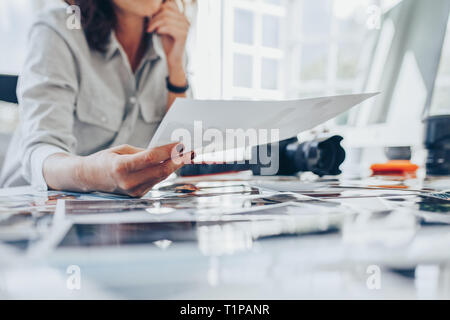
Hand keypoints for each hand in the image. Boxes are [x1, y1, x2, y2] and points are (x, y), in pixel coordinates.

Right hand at [44, 143, 194, 197]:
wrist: (89, 178)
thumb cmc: (106, 160)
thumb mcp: (122, 150)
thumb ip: (143, 152)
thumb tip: (166, 152)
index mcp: (121, 167)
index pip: (150, 158)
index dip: (168, 151)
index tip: (180, 143)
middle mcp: (128, 182)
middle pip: (160, 171)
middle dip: (178, 161)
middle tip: (190, 152)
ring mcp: (133, 191)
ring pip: (160, 177)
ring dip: (175, 166)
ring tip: (187, 156)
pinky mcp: (137, 195)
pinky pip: (155, 181)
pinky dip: (165, 172)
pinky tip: (173, 164)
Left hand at [147, 1, 189, 73]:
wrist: (174, 59)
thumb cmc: (169, 44)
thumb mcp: (165, 28)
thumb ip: (162, 17)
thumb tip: (154, 7)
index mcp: (181, 17)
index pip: (170, 4)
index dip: (158, 9)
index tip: (152, 19)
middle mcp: (185, 21)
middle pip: (166, 10)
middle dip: (154, 17)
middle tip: (149, 26)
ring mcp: (185, 28)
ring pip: (166, 18)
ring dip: (155, 24)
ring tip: (150, 30)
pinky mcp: (183, 36)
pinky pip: (169, 27)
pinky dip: (160, 29)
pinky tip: (157, 33)